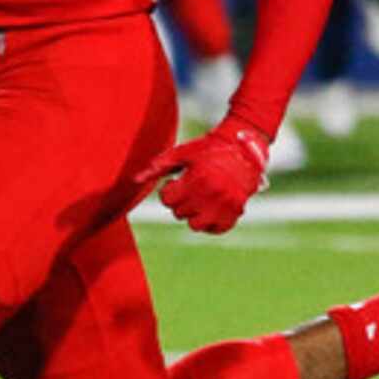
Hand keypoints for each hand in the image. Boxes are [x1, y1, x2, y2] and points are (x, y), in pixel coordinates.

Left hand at [144, 119, 271, 234]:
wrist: (244, 149)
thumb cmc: (209, 149)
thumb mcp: (183, 153)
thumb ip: (159, 166)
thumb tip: (135, 180)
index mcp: (196, 180)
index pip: (167, 200)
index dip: (169, 190)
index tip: (178, 182)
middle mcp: (210, 196)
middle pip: (179, 213)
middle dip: (181, 201)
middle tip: (191, 188)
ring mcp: (224, 206)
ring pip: (195, 225)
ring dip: (193, 214)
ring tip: (199, 200)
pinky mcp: (235, 213)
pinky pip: (215, 230)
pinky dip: (210, 222)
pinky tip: (211, 208)